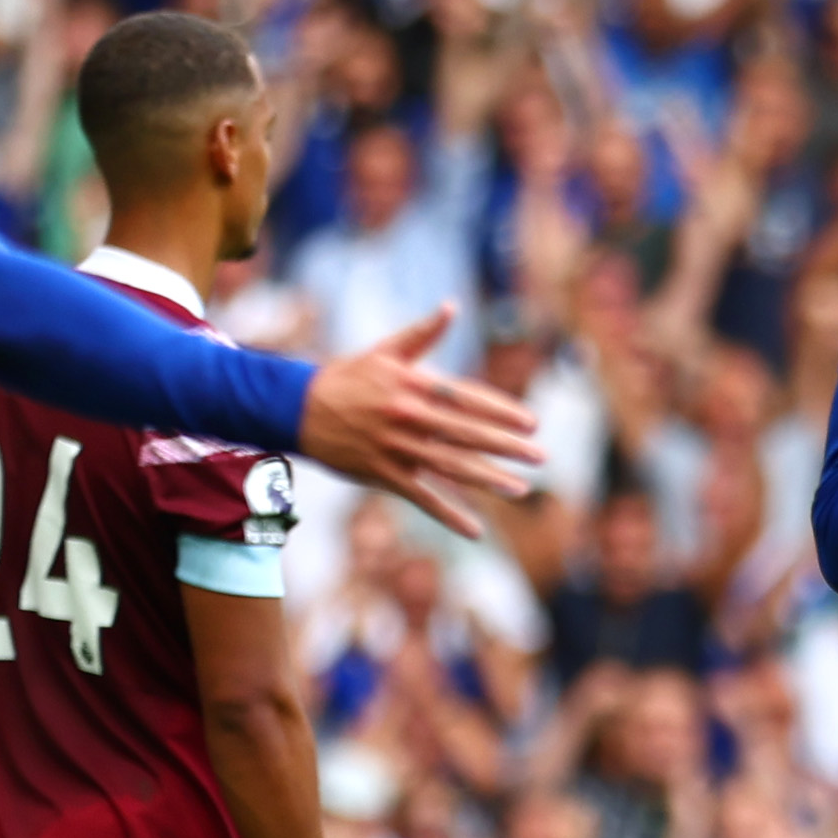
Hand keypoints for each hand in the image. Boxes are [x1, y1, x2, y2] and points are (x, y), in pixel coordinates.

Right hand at [293, 306, 544, 540]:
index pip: (467, 398)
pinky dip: (448, 515)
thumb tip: (451, 307)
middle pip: (465, 433)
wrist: (296, 407)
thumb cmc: (348, 377)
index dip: (501, 411)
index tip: (532, 422)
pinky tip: (475, 530)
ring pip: (449, 466)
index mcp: (412, 385)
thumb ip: (423, 334)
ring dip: (487, 479)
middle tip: (541, 456)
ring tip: (520, 489)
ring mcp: (394, 447)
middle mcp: (407, 416)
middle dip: (506, 446)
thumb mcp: (385, 352)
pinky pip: (421, 497)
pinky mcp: (382, 473)